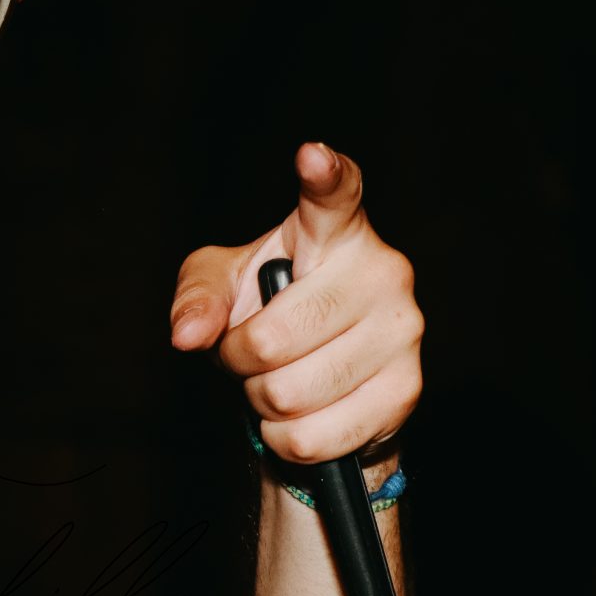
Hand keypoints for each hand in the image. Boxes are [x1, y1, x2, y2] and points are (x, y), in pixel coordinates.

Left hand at [168, 142, 422, 466]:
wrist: (322, 387)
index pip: (335, 197)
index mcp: (335, 233)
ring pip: (289, 393)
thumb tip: (188, 334)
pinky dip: (287, 439)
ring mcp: (402, 331)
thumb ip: (197, 298)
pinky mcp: (406, 391)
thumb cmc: (269, 315)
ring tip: (279, 380)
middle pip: (274, 336)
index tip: (311, 156)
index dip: (324, 177)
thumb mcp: (223, 290)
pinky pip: (312, 436)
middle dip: (240, 358)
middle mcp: (383, 272)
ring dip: (263, 401)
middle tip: (248, 352)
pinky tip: (302, 416)